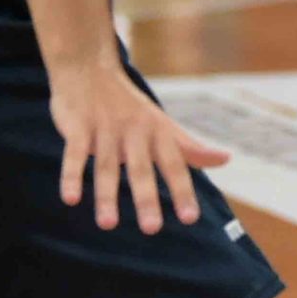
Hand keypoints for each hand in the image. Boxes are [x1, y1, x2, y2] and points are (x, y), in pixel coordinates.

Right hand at [50, 60, 228, 232]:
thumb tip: (226, 159)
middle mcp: (134, 131)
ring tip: (108, 224)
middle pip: (141, 169)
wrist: (90, 68)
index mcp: (158, 132)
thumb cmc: (130, 106)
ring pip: (107, 166)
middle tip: (152, 229)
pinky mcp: (78, 127)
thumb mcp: (163, 125)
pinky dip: (71, 176)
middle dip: (146, 198)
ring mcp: (105, 129)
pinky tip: (70, 199)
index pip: (174, 165)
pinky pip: (75, 155)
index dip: (182, 191)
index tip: (189, 219)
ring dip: (107, 195)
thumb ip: (191, 147)